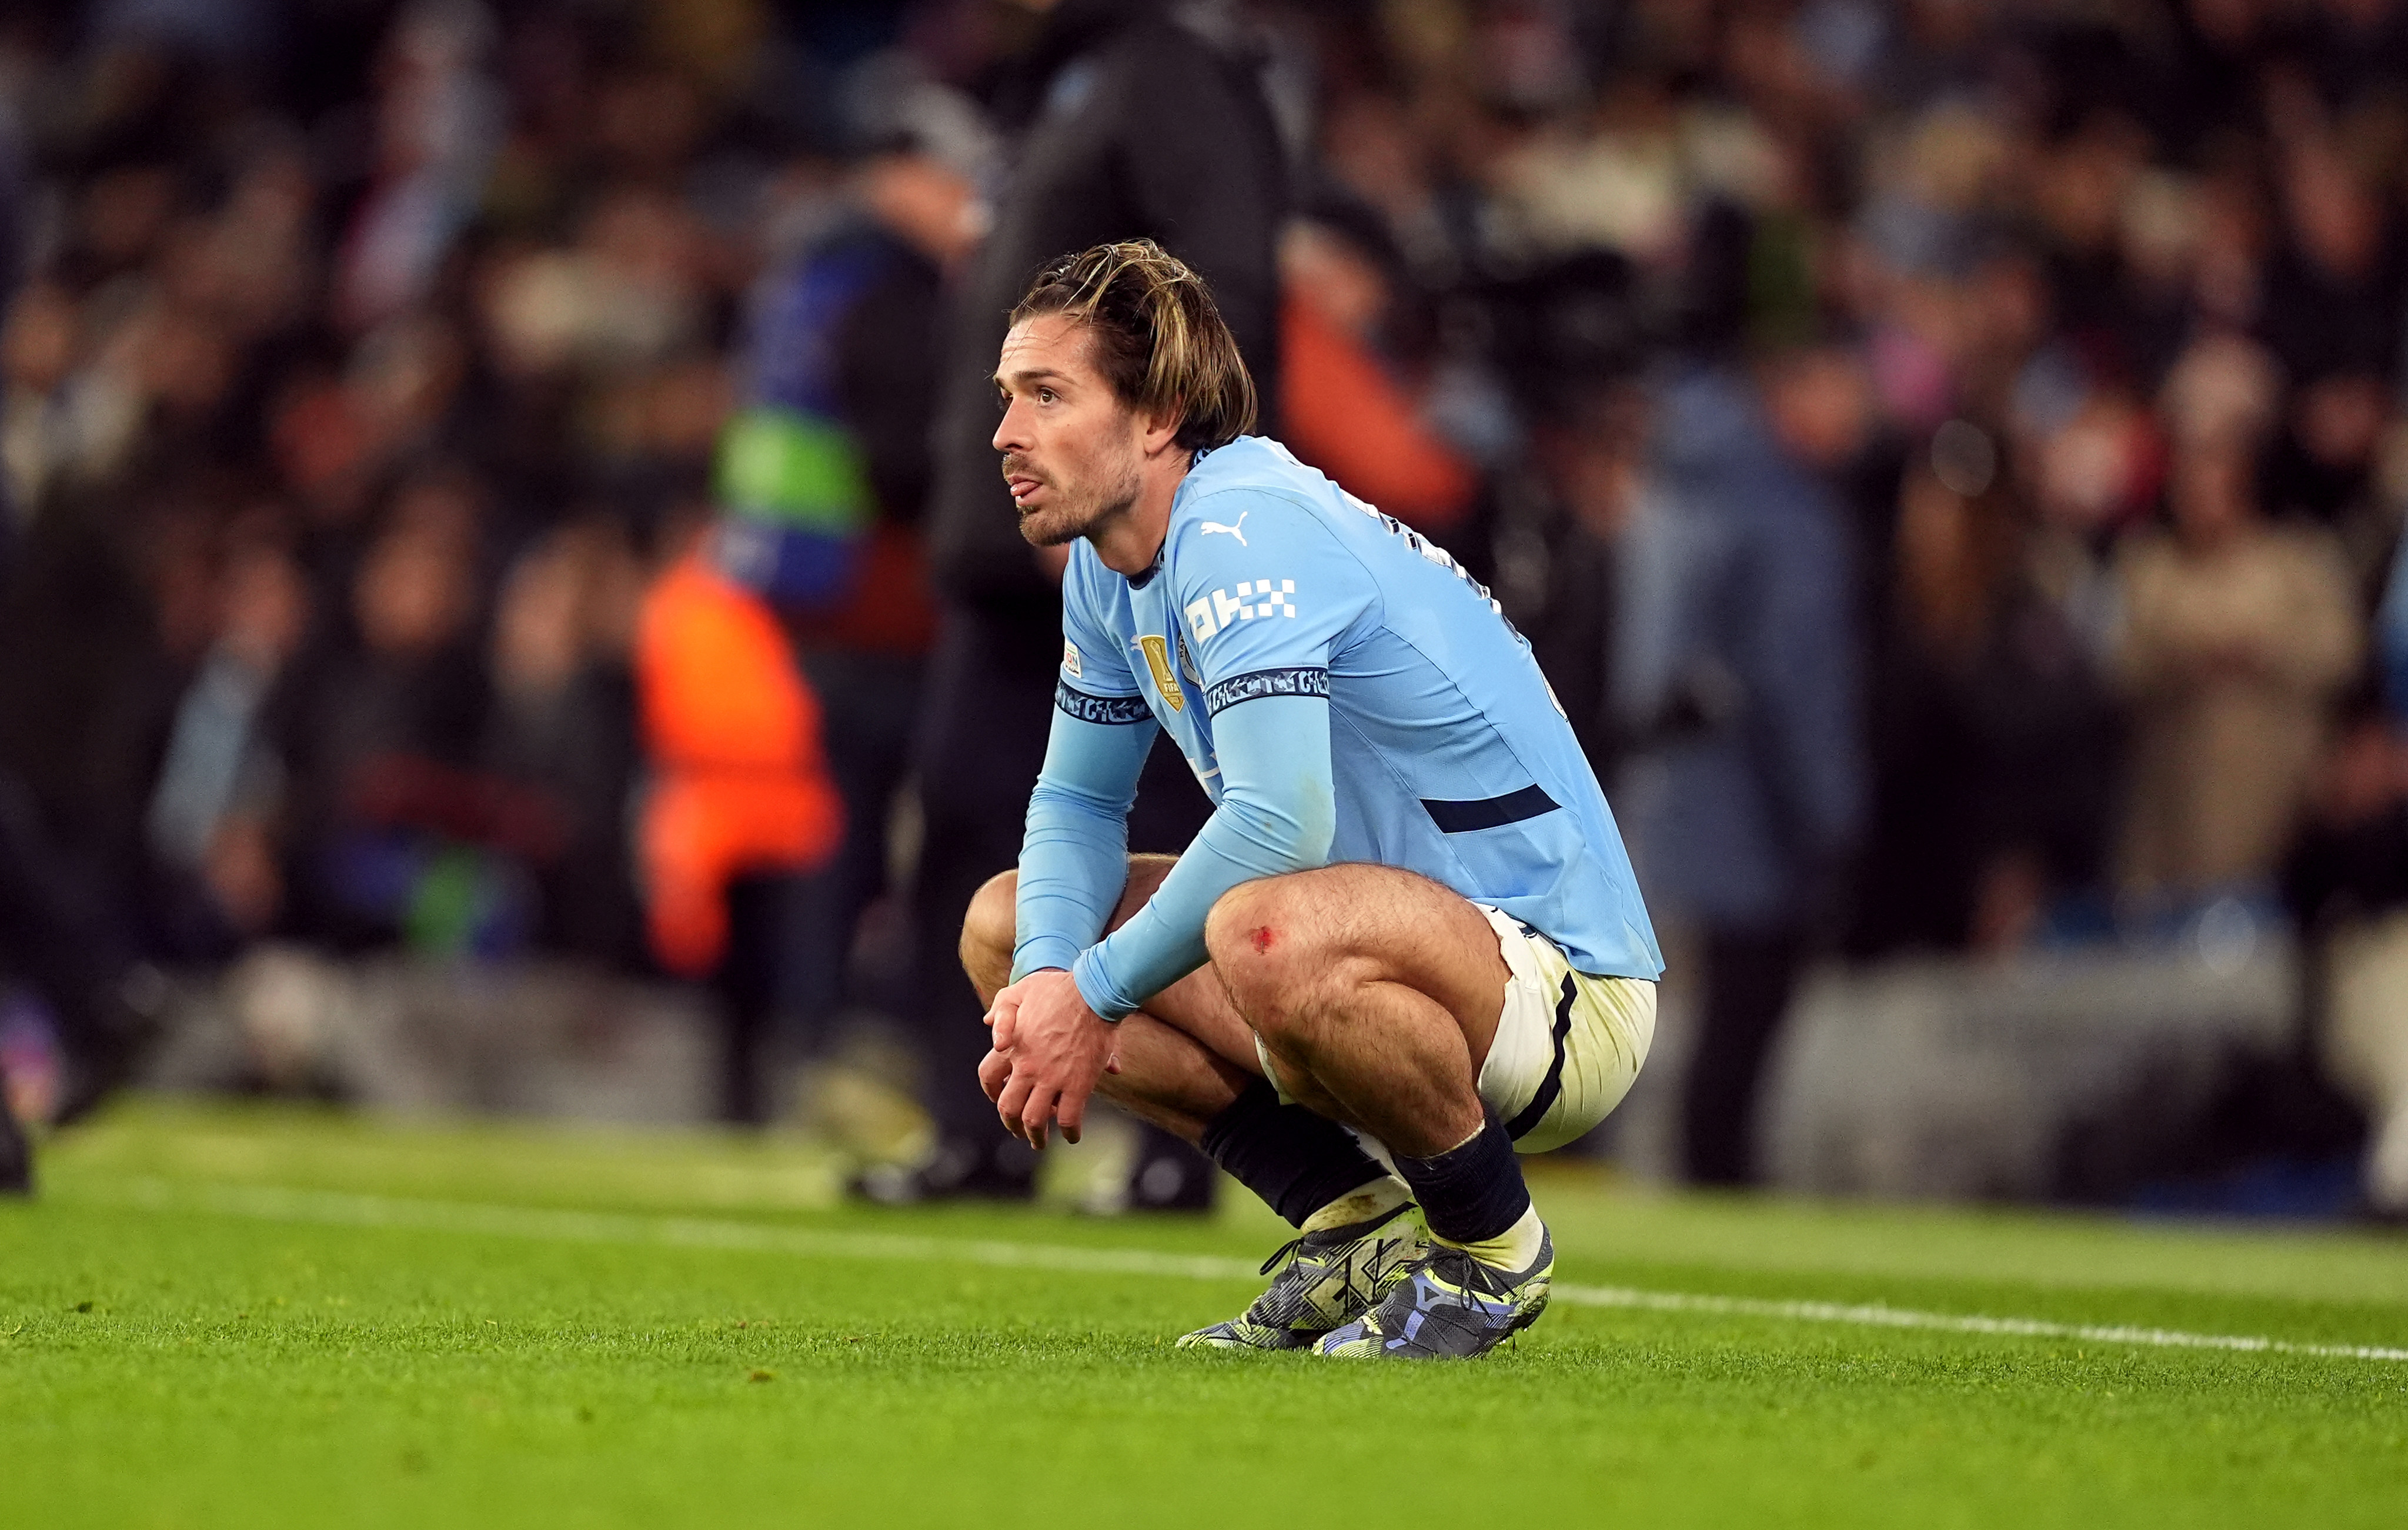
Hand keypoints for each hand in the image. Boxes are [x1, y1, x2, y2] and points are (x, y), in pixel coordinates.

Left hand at [982, 968, 1119, 1148]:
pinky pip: (1069, 1118)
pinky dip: (1070, 1132)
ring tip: (1040, 1142)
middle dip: (1011, 1124)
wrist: (1094, 992)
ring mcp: (1051, 1078)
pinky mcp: (1078, 1084)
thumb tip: (988, 1023)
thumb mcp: (1021, 990)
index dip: (991, 1091)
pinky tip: (1073, 1136)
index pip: (988, 1077)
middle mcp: (1026, 1067)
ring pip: (1035, 1119)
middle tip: (1018, 1131)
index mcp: (1010, 1047)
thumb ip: (1002, 1008)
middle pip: (1008, 1107)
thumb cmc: (1058, 988)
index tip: (997, 1098)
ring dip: (1036, 1136)